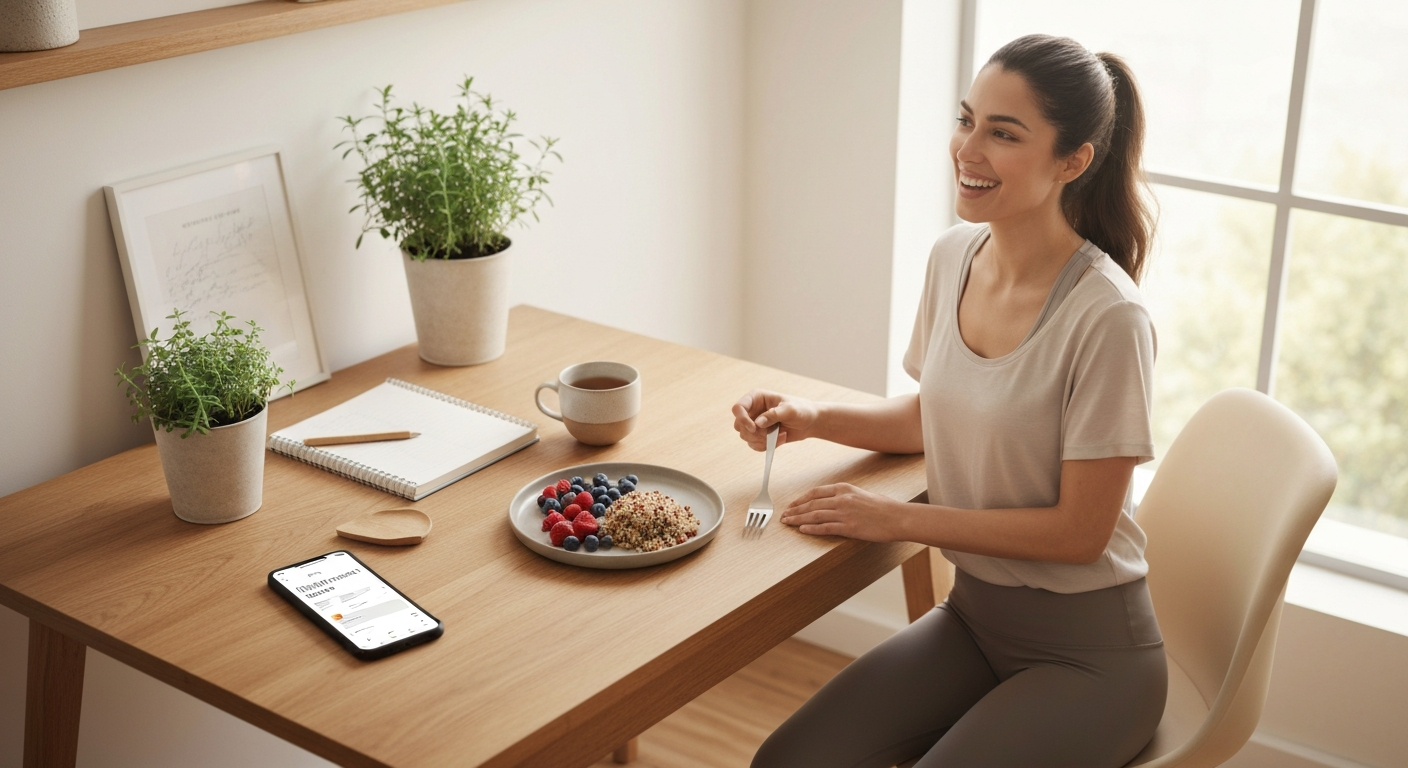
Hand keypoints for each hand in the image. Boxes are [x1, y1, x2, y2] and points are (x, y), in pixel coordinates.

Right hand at [731, 389, 819, 450]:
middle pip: (739, 425)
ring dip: (762, 440)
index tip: (754, 428)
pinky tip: (780, 439)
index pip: (738, 408)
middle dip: (754, 433)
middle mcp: (753, 410)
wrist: (810, 422)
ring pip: (745, 437)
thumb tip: (758, 423)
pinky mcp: (760, 435)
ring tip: (780, 435)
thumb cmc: (802, 410)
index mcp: (756, 398)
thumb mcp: (790, 409)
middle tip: (770, 434)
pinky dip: (766, 446)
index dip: (742, 419)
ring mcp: (755, 424)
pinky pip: (754, 445)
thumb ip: (774, 414)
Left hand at [780, 483, 903, 541]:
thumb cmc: (883, 507)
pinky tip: (802, 530)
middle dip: (795, 510)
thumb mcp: (862, 494)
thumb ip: (846, 496)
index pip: (815, 492)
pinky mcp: (849, 527)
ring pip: (814, 515)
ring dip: (798, 519)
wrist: (897, 517)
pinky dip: (812, 529)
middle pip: (811, 504)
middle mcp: (842, 499)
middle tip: (784, 516)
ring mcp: (844, 513)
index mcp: (844, 488)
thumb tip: (833, 501)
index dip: (800, 499)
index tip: (792, 504)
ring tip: (788, 523)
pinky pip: (825, 528)